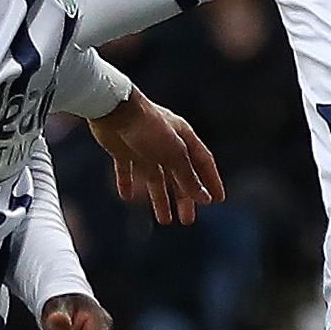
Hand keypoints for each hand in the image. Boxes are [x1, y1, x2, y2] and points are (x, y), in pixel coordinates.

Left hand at [90, 92, 223, 224]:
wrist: (113, 109)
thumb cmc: (148, 128)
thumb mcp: (174, 155)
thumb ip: (188, 178)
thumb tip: (205, 198)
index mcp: (183, 139)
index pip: (203, 163)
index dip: (211, 182)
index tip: (217, 201)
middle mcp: (165, 142)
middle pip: (179, 175)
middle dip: (185, 198)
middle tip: (188, 220)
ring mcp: (143, 146)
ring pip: (155, 177)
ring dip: (160, 198)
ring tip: (164, 220)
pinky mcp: (122, 148)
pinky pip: (126, 170)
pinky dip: (127, 183)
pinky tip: (126, 197)